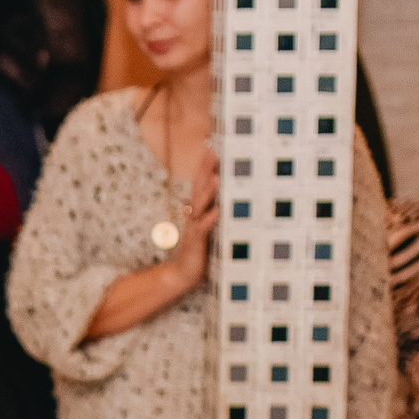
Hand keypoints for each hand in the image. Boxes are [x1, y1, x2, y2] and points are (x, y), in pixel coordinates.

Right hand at [162, 147, 220, 292]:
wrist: (184, 273)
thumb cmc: (201, 249)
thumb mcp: (212, 226)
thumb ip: (218, 211)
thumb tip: (234, 195)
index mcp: (199, 209)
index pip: (202, 182)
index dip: (206, 165)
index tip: (213, 145)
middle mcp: (195, 214)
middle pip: (199, 187)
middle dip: (205, 168)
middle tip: (212, 150)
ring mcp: (194, 227)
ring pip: (200, 205)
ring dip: (208, 190)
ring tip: (216, 176)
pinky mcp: (196, 242)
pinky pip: (203, 228)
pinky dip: (210, 219)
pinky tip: (218, 211)